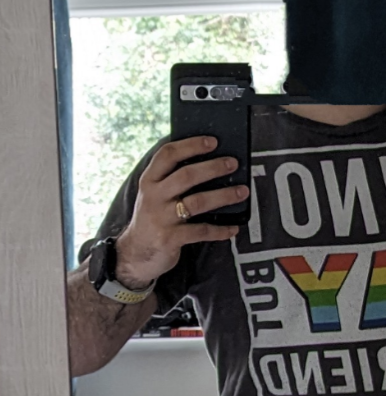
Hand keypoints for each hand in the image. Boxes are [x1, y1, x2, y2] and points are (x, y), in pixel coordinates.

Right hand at [114, 136, 248, 288]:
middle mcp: (154, 196)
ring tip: (241, 192)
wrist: (134, 254)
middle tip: (233, 163)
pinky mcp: (170, 238)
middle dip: (213, 168)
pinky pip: (201, 231)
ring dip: (223, 196)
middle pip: (186, 176)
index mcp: (149, 180)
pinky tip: (233, 228)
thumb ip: (170, 179)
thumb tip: (208, 162)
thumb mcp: (153, 194)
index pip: (168, 154)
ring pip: (197, 202)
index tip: (212, 141)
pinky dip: (220, 230)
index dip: (191, 145)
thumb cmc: (152, 218)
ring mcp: (162, 218)